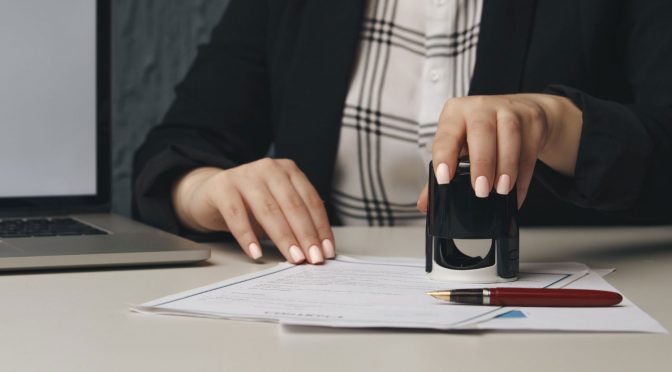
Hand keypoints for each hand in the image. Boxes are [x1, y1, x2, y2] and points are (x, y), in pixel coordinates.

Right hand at [172, 158, 334, 263]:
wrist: (209, 194)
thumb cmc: (248, 205)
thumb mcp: (277, 207)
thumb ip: (295, 220)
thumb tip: (317, 247)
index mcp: (288, 171)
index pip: (310, 200)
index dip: (320, 227)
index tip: (327, 250)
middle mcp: (268, 168)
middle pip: (293, 205)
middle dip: (306, 235)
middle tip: (313, 258)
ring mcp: (244, 175)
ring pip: (269, 210)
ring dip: (284, 237)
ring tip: (293, 258)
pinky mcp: (222, 186)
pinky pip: (237, 215)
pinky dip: (248, 236)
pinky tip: (256, 253)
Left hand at [417, 94, 581, 211]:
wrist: (520, 111)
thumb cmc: (480, 133)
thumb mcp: (459, 145)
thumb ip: (442, 172)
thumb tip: (424, 204)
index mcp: (455, 113)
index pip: (447, 134)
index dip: (444, 156)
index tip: (443, 179)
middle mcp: (480, 107)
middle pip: (481, 130)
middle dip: (481, 162)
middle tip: (480, 190)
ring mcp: (508, 110)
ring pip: (509, 135)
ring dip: (506, 166)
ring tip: (501, 190)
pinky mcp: (531, 119)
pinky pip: (529, 148)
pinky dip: (523, 175)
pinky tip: (516, 192)